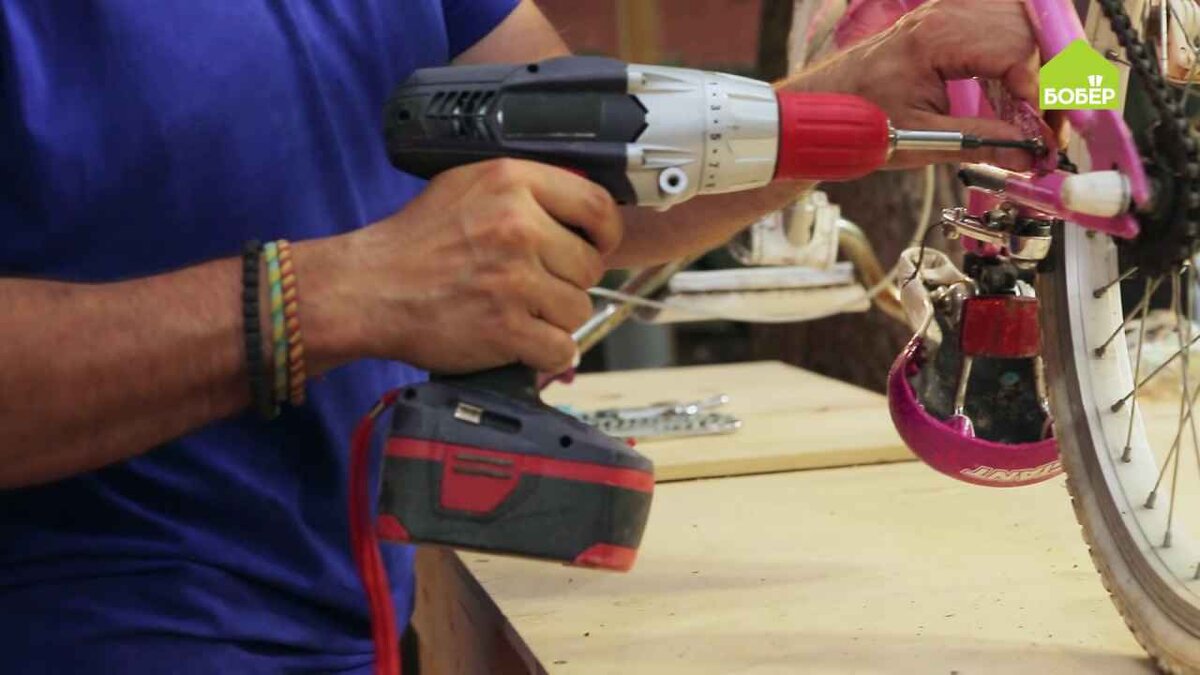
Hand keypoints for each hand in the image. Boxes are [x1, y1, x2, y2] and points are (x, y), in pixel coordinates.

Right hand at [309, 159, 621, 373]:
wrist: (367, 289)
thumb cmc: (415, 241)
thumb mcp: (469, 186)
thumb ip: (525, 191)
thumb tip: (582, 211)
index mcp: (512, 182)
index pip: (597, 205)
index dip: (605, 233)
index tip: (596, 246)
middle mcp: (518, 226)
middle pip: (591, 265)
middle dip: (569, 280)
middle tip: (533, 285)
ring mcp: (514, 280)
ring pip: (578, 309)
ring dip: (554, 318)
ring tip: (517, 310)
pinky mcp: (506, 328)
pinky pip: (560, 348)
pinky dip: (544, 352)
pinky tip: (519, 340)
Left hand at [793, 0, 1038, 169]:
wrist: (823, 105)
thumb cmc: (860, 117)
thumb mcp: (922, 139)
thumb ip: (981, 142)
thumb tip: (1029, 155)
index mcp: (936, 38)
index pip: (1015, 53)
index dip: (1040, 96)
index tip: (1047, 134)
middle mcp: (946, 14)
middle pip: (1028, 31)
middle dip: (1051, 79)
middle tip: (1054, 126)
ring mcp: (949, 12)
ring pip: (1023, 22)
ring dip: (1041, 65)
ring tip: (1042, 111)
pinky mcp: (950, 20)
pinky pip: (1004, 23)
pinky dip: (1022, 54)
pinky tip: (1020, 90)